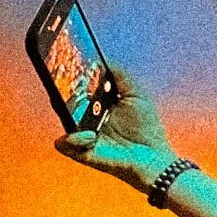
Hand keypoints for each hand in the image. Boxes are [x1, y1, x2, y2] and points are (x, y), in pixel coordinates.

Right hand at [53, 64, 175, 194]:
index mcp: (97, 105)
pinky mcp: (83, 153)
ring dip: (66, 108)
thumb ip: (119, 75)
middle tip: (62, 75)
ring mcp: (83, 136)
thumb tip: (101, 59)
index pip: (78, 87)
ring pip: (63, 119)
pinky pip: (65, 144)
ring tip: (76, 100)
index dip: (70, 75)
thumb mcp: (136, 94)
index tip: (65, 58)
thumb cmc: (147, 129)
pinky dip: (73, 138)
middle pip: (64, 100)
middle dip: (61, 87)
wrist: (155, 158)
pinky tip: (91, 135)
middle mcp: (86, 119)